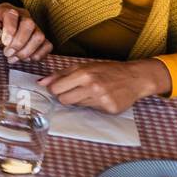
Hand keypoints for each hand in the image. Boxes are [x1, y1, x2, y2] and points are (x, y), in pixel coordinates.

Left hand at [0, 3, 51, 62]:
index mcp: (7, 10)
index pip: (12, 15)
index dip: (10, 30)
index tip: (4, 43)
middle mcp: (23, 16)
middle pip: (29, 25)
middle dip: (18, 43)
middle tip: (7, 53)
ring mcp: (35, 26)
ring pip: (39, 36)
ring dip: (27, 51)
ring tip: (14, 58)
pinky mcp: (41, 37)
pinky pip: (47, 45)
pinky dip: (38, 55)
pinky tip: (25, 59)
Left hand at [38, 59, 170, 114]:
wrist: (135, 78)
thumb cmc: (107, 70)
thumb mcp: (84, 66)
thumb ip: (61, 74)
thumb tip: (41, 82)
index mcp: (84, 74)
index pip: (56, 89)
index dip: (55, 89)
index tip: (60, 87)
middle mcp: (93, 87)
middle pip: (63, 100)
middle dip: (65, 96)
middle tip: (75, 90)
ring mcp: (102, 99)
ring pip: (77, 105)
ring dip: (80, 99)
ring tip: (92, 91)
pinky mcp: (110, 109)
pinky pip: (91, 110)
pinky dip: (93, 104)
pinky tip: (102, 97)